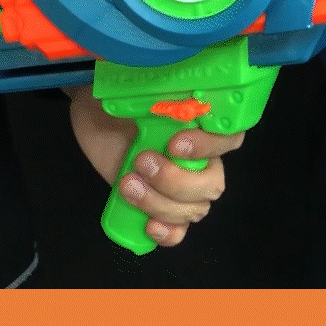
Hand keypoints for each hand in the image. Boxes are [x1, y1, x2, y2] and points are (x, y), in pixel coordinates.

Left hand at [66, 84, 244, 246]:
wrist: (96, 117)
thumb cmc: (124, 98)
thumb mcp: (141, 92)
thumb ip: (161, 96)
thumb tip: (169, 100)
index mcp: (203, 128)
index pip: (229, 140)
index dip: (209, 147)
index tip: (174, 144)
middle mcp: (199, 159)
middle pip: (212, 185)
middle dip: (176, 181)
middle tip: (142, 162)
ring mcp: (179, 187)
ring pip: (193, 210)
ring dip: (160, 203)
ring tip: (127, 183)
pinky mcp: (158, 207)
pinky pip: (178, 232)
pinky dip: (167, 233)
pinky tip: (149, 225)